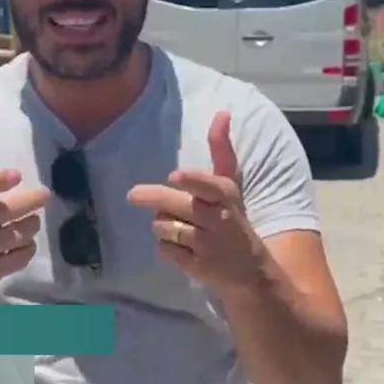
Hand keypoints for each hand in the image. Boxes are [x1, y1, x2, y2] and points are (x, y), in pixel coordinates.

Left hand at [127, 111, 267, 292]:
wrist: (250, 270)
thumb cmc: (233, 218)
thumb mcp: (230, 185)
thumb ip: (222, 150)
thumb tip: (222, 113)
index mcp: (226, 196)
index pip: (209, 186)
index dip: (192, 181)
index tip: (175, 176)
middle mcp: (217, 220)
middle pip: (175, 206)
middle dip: (152, 199)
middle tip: (133, 195)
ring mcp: (206, 246)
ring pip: (165, 227)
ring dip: (162, 224)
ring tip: (175, 225)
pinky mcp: (196, 267)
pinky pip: (165, 250)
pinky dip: (166, 246)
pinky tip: (179, 246)